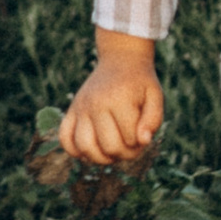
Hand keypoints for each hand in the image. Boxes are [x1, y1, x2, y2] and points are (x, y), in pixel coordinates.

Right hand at [59, 46, 163, 169]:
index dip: (140, 144)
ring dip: (101, 158)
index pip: (130, 139)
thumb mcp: (155, 96)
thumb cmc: (140, 82)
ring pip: (84, 147)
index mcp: (119, 99)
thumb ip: (153, 119)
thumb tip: (143, 141)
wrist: (120, 61)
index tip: (143, 136)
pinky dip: (75, 151)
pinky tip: (91, 149)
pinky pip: (65, 138)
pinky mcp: (71, 111)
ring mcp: (81, 107)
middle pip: (109, 147)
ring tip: (111, 152)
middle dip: (124, 154)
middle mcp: (96, 103)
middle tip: (131, 146)